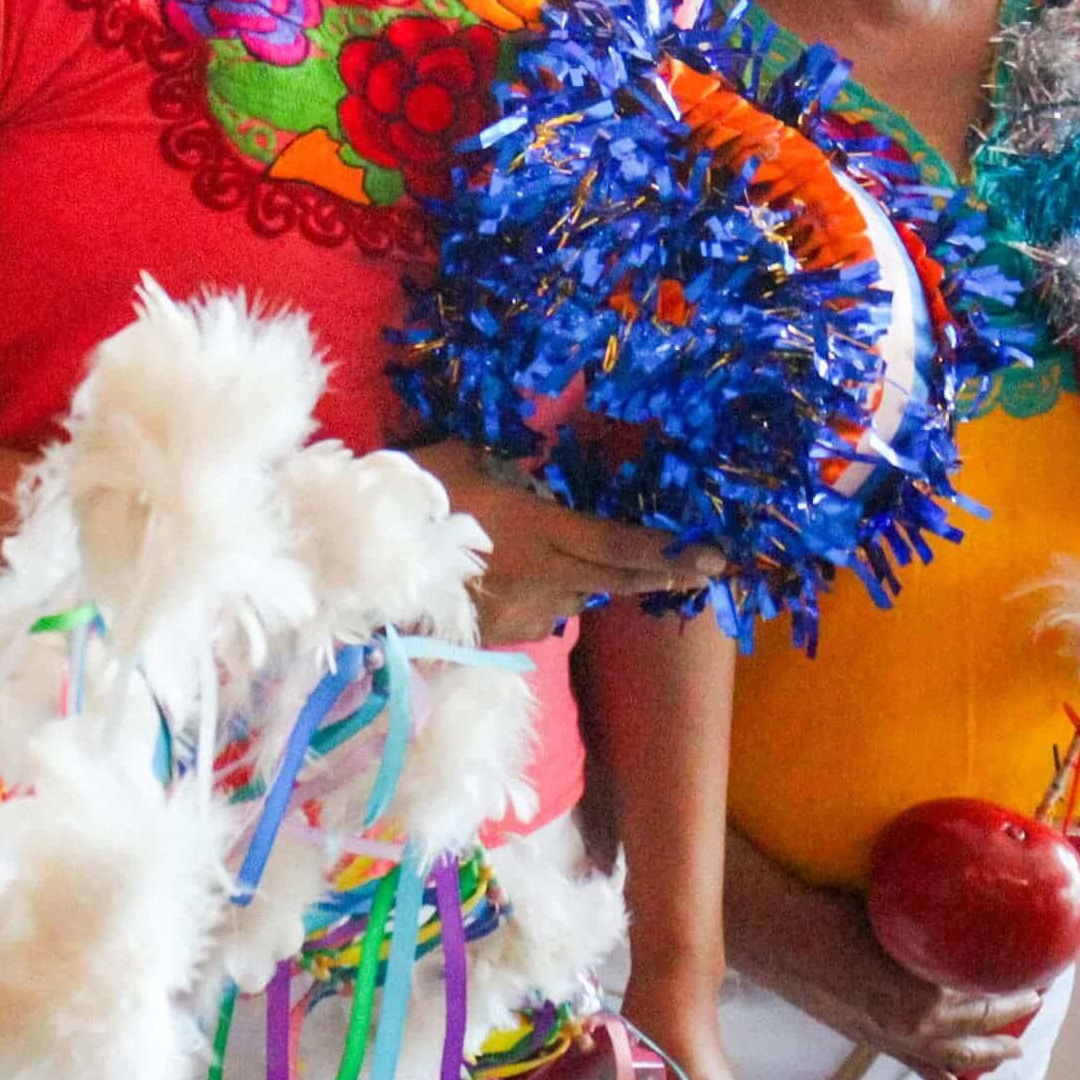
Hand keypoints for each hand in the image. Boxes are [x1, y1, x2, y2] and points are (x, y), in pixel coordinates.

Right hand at [408, 440, 723, 642]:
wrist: (365, 582)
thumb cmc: (410, 508)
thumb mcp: (458, 459)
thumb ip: (503, 458)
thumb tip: (533, 446)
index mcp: (541, 531)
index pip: (619, 544)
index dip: (669, 552)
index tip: (714, 557)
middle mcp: (546, 577)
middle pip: (616, 579)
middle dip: (662, 573)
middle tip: (701, 570)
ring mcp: (525, 612)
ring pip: (575, 593)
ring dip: (585, 578)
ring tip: (573, 559)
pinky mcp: (501, 634)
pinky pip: (539, 612)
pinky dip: (544, 596)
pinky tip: (517, 582)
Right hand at [758, 887, 1025, 1079]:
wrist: (784, 934)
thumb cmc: (838, 912)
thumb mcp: (903, 915)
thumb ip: (939, 929)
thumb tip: (973, 917)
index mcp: (929, 994)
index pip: (987, 1001)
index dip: (1014, 993)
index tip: (1037, 980)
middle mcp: (916, 1024)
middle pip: (974, 1032)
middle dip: (1005, 1024)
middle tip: (1032, 1006)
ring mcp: (891, 1037)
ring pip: (947, 1056)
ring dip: (980, 1056)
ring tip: (1004, 1055)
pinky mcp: (868, 1038)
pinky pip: (910, 1064)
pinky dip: (932, 1075)